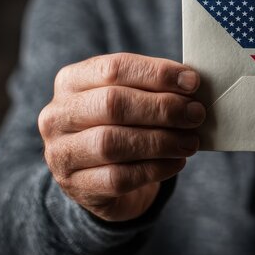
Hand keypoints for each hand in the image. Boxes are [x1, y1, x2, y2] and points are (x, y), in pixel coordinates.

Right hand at [39, 53, 204, 221]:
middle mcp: (58, 114)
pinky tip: (177, 162)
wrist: (99, 177)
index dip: (157, 74)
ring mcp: (62, 152)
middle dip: (162, 108)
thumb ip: (153, 89)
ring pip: (113, 143)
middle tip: (196, 114)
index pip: (114, 68)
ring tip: (190, 141)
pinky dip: (155, 169)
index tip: (193, 82)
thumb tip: (191, 86)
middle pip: (113, 104)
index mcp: (71, 80)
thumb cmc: (123, 126)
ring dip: (161, 141)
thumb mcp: (131, 99)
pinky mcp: (76, 185)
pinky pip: (120, 177)